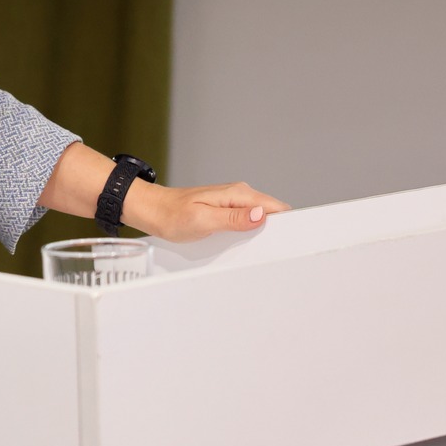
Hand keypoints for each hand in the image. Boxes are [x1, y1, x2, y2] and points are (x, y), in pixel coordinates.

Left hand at [126, 180, 290, 242]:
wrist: (153, 211)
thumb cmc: (173, 215)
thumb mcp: (203, 220)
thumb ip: (232, 218)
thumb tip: (259, 215)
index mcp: (237, 194)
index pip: (274, 206)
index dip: (287, 223)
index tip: (292, 240)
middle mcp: (238, 195)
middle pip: (271, 213)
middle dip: (278, 230)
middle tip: (276, 251)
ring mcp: (233, 203)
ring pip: (260, 218)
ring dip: (265, 233)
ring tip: (263, 251)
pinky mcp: (226, 211)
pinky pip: (248, 221)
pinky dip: (252, 233)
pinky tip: (248, 245)